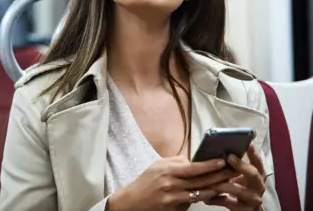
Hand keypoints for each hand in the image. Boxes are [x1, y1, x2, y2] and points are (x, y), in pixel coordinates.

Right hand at [107, 156, 237, 210]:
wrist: (132, 202)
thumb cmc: (145, 182)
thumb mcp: (157, 166)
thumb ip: (175, 161)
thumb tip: (192, 159)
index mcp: (167, 170)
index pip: (192, 167)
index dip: (209, 165)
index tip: (223, 161)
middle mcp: (171, 184)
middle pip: (200, 181)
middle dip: (219, 176)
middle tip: (234, 172)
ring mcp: (173, 198)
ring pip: (200, 193)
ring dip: (216, 188)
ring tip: (230, 183)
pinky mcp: (173, 209)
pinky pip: (193, 203)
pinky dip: (204, 198)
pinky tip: (215, 195)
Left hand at [206, 144, 265, 209]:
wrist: (245, 210)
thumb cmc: (238, 187)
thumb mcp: (238, 176)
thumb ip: (232, 166)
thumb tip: (216, 148)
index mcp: (258, 175)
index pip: (258, 162)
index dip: (253, 153)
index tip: (248, 143)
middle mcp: (259, 186)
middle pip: (253, 174)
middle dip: (241, 165)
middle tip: (229, 157)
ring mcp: (253, 199)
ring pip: (238, 190)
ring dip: (223, 184)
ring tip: (210, 180)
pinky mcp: (245, 210)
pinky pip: (229, 203)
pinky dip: (216, 199)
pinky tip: (206, 198)